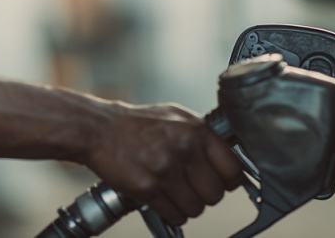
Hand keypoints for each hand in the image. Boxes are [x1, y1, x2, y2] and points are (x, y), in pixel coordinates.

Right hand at [85, 103, 243, 226]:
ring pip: (197, 208)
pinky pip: (175, 215)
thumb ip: (204, 137)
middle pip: (216, 193)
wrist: (101, 129)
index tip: (223, 182)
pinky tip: (164, 200)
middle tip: (194, 189)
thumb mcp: (178, 118)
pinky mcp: (148, 188)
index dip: (229, 180)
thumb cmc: (140, 124)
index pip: (233, 169)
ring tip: (176, 194)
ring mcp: (166, 170)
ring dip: (188, 206)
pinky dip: (173, 214)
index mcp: (197, 130)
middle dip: (206, 196)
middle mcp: (185, 149)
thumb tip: (229, 161)